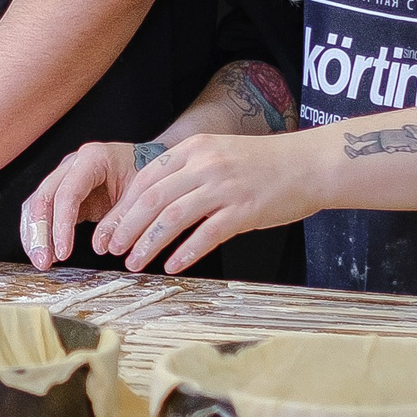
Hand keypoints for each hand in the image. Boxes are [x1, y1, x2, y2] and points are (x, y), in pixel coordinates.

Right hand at [21, 141, 152, 268]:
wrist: (153, 165)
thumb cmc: (148, 175)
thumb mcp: (141, 196)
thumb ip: (120, 219)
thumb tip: (100, 246)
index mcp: (92, 158)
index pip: (66, 193)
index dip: (61, 225)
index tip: (63, 252)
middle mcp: (72, 164)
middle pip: (43, 197)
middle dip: (39, 232)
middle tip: (43, 260)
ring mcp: (65, 176)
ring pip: (36, 204)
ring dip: (35, 234)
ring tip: (41, 261)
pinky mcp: (64, 191)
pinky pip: (44, 211)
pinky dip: (41, 232)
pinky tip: (46, 251)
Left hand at [92, 131, 324, 274]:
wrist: (309, 164)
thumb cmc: (263, 164)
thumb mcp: (219, 155)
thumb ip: (188, 172)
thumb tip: (153, 202)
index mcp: (194, 149)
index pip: (145, 178)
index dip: (123, 206)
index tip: (108, 227)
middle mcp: (204, 165)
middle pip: (152, 199)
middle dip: (126, 227)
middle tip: (111, 249)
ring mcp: (224, 188)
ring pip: (172, 218)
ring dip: (148, 243)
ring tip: (133, 263)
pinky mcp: (244, 210)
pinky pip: (207, 234)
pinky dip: (185, 252)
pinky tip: (173, 266)